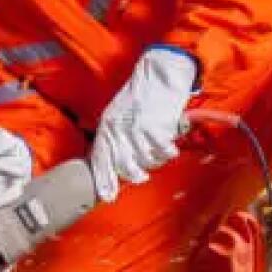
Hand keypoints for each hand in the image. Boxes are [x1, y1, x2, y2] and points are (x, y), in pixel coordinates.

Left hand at [91, 46, 196, 202]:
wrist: (159, 74)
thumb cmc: (141, 96)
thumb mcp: (119, 114)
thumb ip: (116, 136)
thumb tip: (116, 162)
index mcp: (106, 125)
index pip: (101, 159)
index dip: (104, 180)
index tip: (107, 197)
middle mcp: (118, 129)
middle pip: (121, 165)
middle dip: (132, 175)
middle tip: (140, 176)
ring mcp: (136, 129)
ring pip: (143, 160)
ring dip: (152, 162)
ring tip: (158, 156)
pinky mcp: (155, 127)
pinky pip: (161, 151)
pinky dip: (167, 153)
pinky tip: (169, 150)